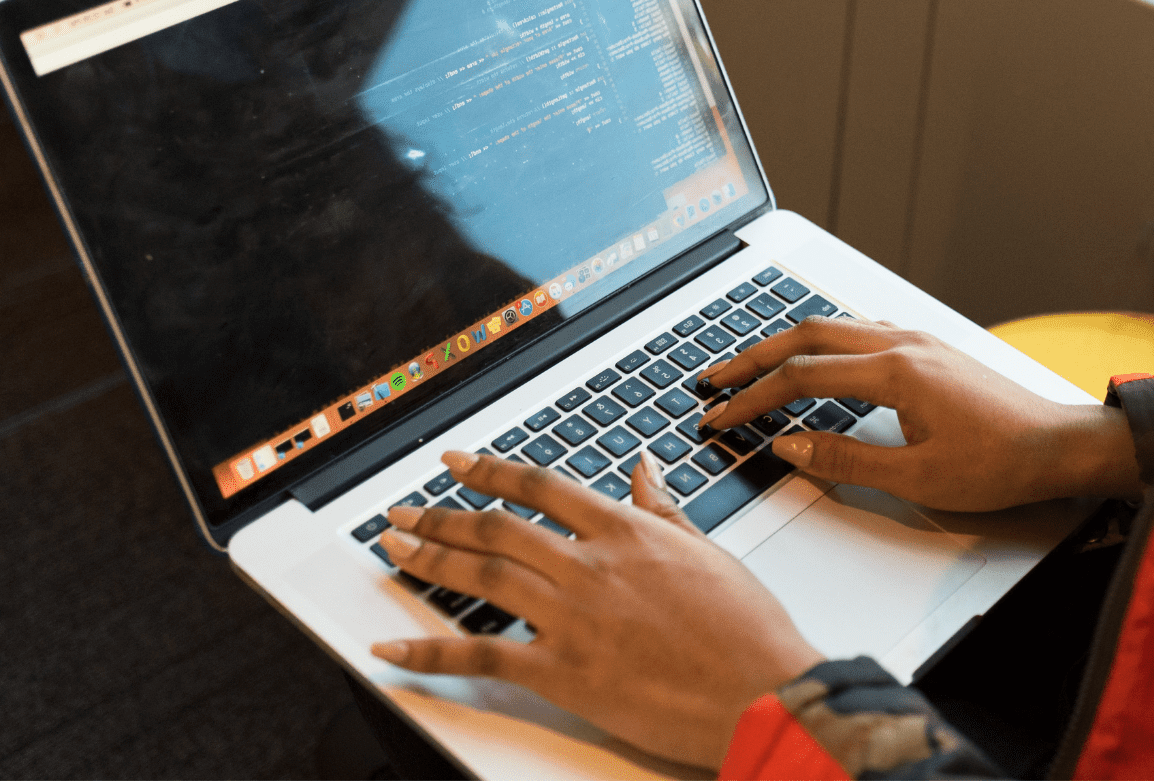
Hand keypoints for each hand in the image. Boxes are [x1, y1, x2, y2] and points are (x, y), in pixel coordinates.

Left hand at [370, 450, 821, 768]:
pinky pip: (481, 655)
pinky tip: (392, 644)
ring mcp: (572, 618)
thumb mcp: (708, 550)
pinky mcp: (563, 672)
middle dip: (441, 516)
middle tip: (403, 510)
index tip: (456, 463)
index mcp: (625, 530)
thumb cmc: (747, 627)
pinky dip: (430, 649)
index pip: (539, 487)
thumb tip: (643, 467)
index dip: (488, 471)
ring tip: (394, 548)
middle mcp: (590, 565)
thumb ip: (663, 508)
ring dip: (429, 559)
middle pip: (496, 528)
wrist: (761, 691)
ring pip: (482, 576)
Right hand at [695, 316, 1142, 510]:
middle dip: (754, 357)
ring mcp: (917, 340)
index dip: (752, 399)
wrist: (1061, 445)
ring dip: (787, 345)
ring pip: (833, 328)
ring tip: (752, 368)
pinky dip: (822, 344)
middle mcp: (902, 344)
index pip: (801, 378)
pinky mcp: (930, 349)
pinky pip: (860, 333)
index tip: (719, 415)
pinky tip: (816, 361)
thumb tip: (790, 447)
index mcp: (894, 371)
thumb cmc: (1001, 463)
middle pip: (807, 336)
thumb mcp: (918, 478)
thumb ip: (846, 460)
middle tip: (714, 379)